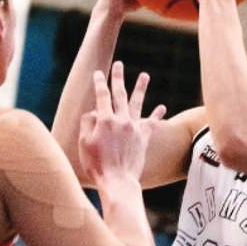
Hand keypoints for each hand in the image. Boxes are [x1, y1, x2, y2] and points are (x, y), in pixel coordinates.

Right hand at [79, 62, 165, 182]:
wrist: (118, 181)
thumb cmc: (97, 165)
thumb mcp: (84, 144)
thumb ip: (88, 124)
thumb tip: (93, 112)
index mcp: (105, 120)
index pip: (101, 96)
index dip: (99, 83)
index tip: (98, 73)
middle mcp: (121, 120)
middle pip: (120, 94)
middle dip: (118, 78)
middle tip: (119, 65)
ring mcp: (134, 128)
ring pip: (137, 103)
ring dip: (141, 88)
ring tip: (145, 76)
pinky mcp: (143, 138)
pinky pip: (151, 123)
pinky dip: (156, 114)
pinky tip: (162, 107)